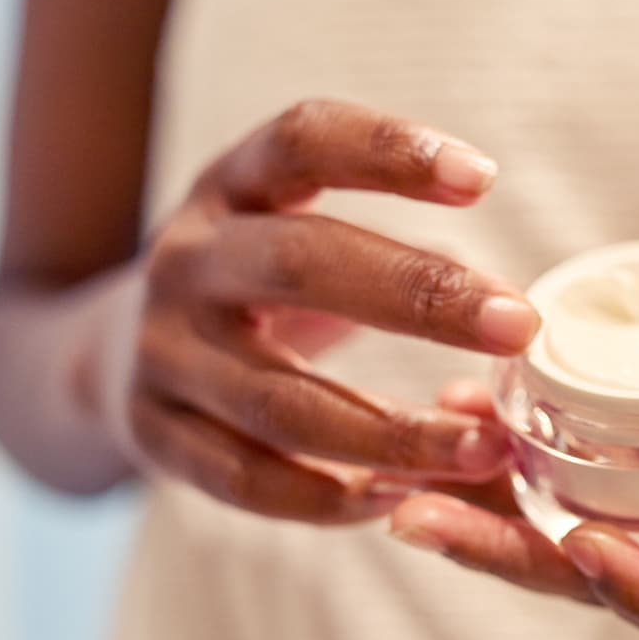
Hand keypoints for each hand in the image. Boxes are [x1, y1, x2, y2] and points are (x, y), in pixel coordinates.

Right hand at [96, 99, 540, 522]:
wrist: (118, 353)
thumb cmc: (261, 285)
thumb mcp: (298, 232)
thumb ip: (390, 254)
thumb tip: (520, 312)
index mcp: (231, 188)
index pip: (302, 141)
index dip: (389, 151)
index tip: (483, 178)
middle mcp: (187, 260)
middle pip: (301, 265)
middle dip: (420, 296)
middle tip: (518, 324)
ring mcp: (161, 351)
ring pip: (281, 399)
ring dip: (392, 433)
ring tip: (485, 449)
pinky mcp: (152, 433)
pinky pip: (245, 478)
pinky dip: (326, 498)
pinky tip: (400, 498)